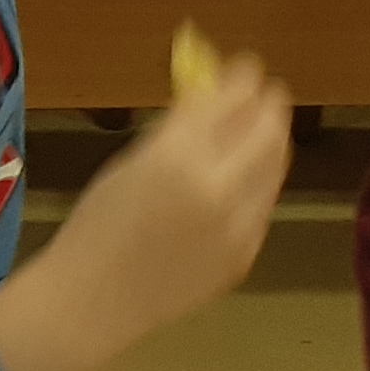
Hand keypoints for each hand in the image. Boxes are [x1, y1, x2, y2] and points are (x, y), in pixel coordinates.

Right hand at [0, 56, 294, 370]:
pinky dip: (259, 183)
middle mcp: (217, 188)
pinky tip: (244, 178)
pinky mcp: (246, 255)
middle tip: (266, 93)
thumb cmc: (96, 226)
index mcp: (177, 157)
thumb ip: (177, 130)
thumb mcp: (129, 163)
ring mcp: (238, 226)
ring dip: (272, 141)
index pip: (228, 100)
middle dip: (269, 104)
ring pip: (275, 167)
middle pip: (267, 129)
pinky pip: (263, 206)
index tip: (245, 67)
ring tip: (262, 129)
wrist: (93, 303)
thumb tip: (212, 97)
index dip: (242, 77)